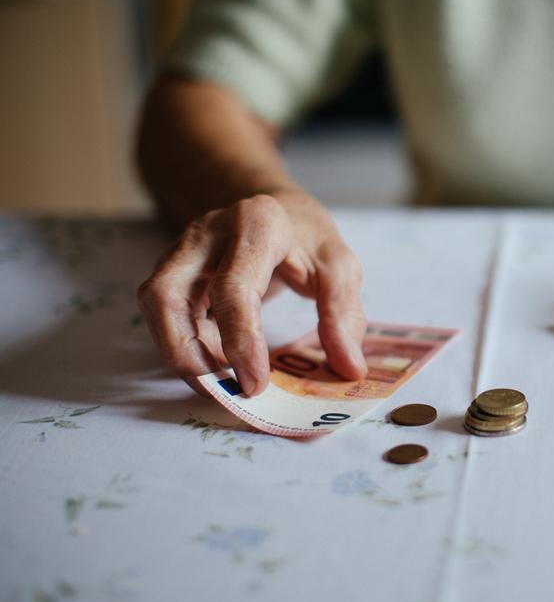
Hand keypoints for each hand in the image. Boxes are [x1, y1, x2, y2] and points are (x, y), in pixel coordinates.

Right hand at [137, 190, 366, 395]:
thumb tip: (349, 368)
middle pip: (168, 295)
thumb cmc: (307, 239)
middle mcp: (208, 232)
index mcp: (257, 225)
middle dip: (189, 354)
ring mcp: (183, 249)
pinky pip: (163, 313)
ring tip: (220, 383)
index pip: (234, 288)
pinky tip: (217, 364)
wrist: (277, 210)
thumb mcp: (339, 268)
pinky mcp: (172, 269)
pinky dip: (185, 345)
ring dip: (181, 352)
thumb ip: (343, 315)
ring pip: (155, 306)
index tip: (256, 385)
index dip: (240, 340)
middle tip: (225, 391)